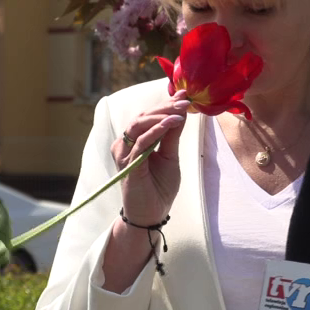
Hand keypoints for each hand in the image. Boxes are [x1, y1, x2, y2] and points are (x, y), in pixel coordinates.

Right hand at [112, 89, 189, 225]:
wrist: (152, 214)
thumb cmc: (159, 187)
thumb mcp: (170, 157)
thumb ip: (172, 135)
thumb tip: (181, 112)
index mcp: (135, 140)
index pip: (149, 116)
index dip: (166, 104)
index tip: (185, 94)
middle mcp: (126, 144)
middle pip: (143, 117)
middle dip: (165, 106)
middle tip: (185, 100)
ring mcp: (125, 154)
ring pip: (139, 125)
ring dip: (161, 115)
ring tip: (181, 110)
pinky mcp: (129, 165)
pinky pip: (141, 142)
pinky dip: (157, 130)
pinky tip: (171, 123)